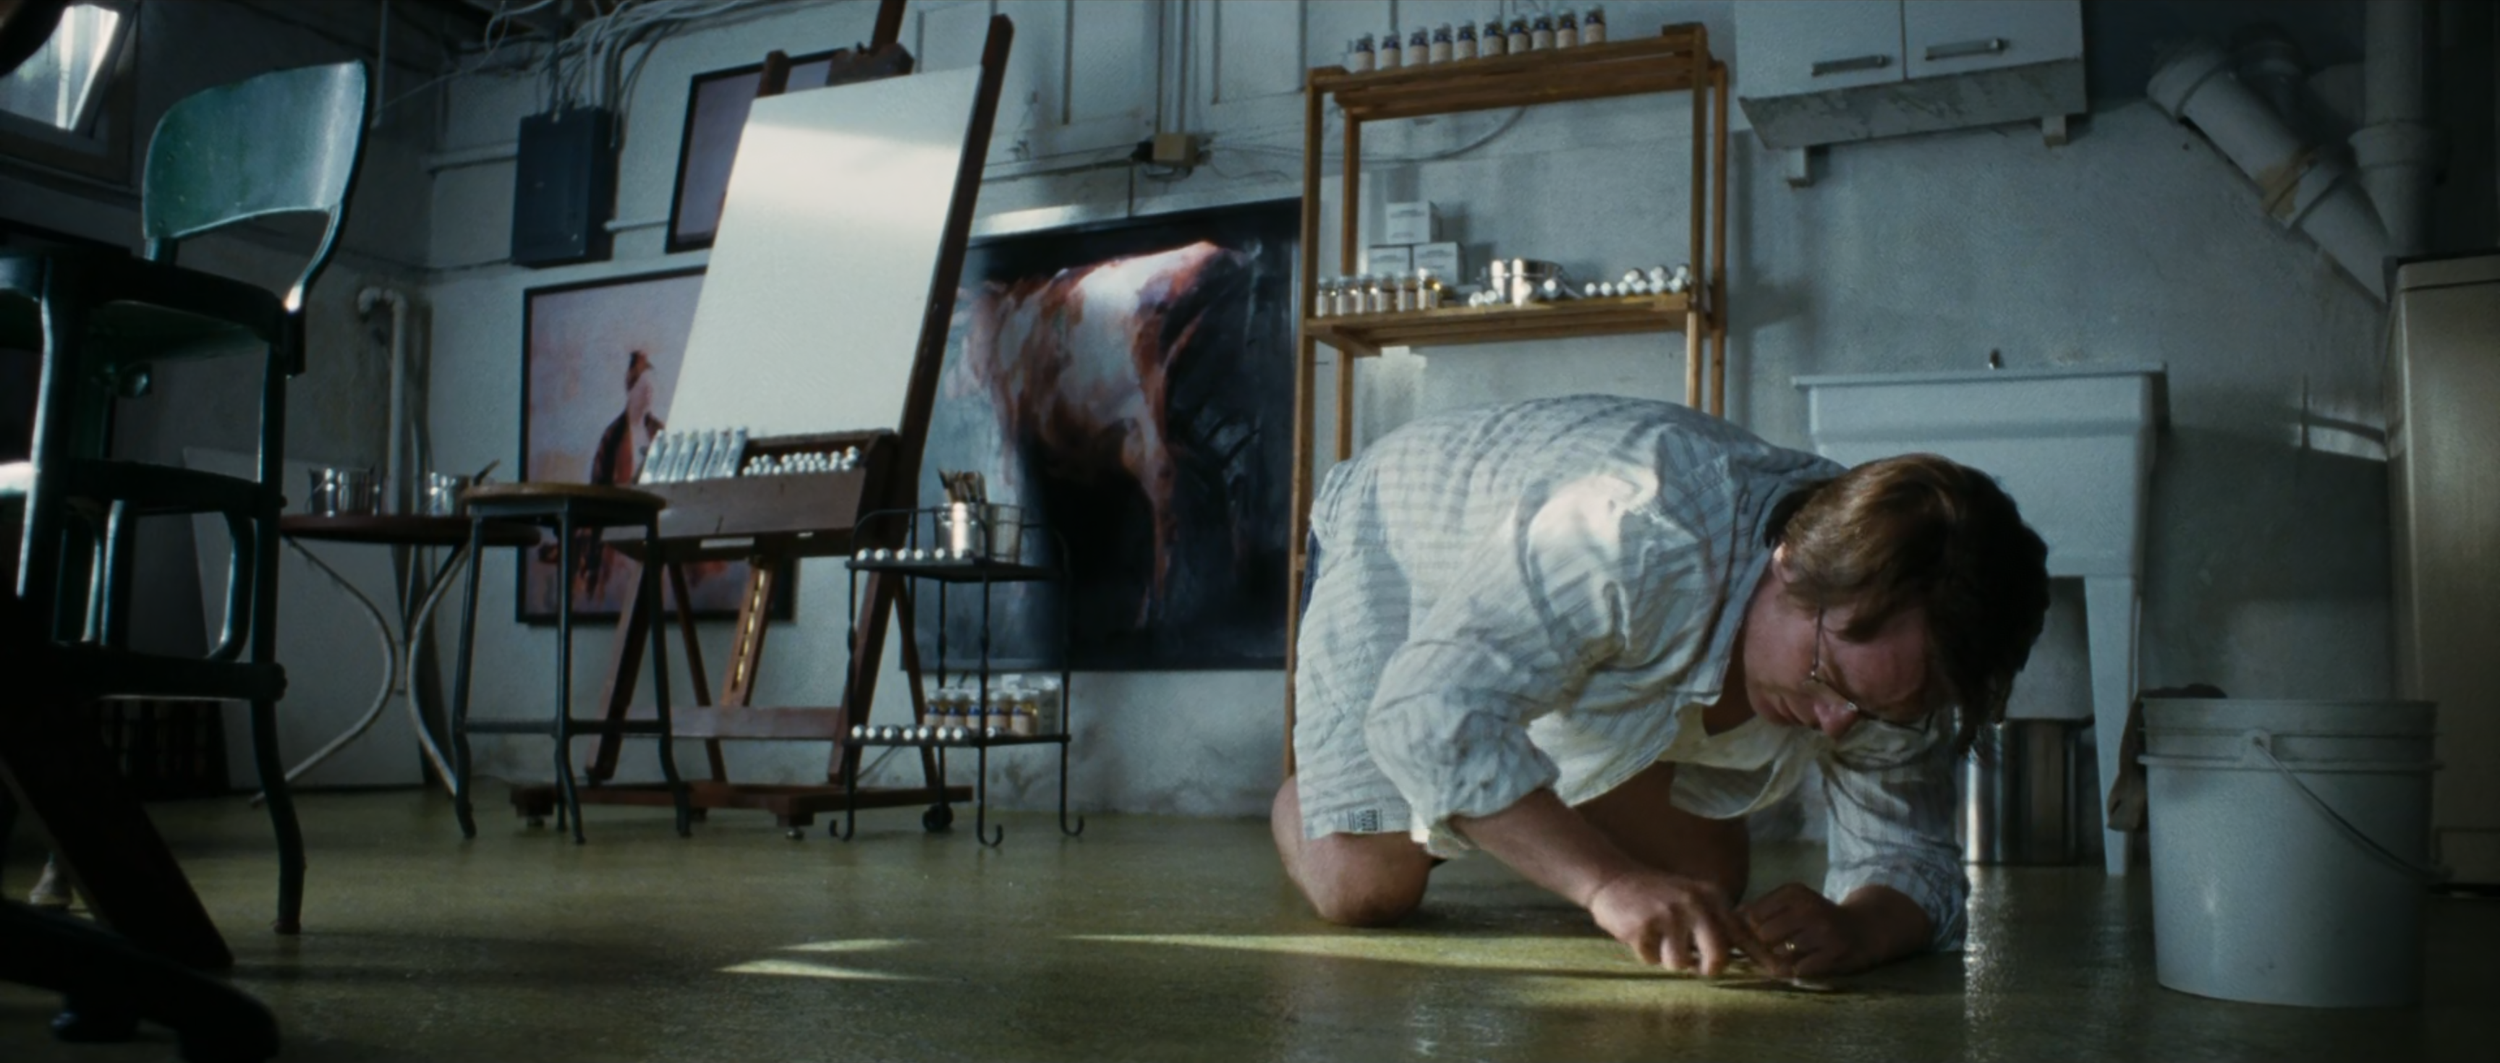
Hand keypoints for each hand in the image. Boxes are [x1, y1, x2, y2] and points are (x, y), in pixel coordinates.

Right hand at [1585, 868, 1763, 975]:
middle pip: (1717, 955)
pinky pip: (1650, 959)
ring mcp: (1668, 914)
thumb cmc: (1656, 896)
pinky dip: (1644, 953)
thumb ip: (1716, 924)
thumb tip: (1742, 955)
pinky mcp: (1643, 925)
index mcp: (1710, 898)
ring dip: (1667, 959)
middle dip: (1708, 969)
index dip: (1763, 956)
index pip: (1742, 933)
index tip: (1783, 973)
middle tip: (1699, 967)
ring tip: (1658, 940)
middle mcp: (1694, 904)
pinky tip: (1639, 934)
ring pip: (1679, 963)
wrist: (1612, 878)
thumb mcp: (1692, 900)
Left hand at [1735, 883, 1864, 977]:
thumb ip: (1762, 911)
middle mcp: (1807, 907)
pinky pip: (1799, 969)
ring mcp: (1822, 930)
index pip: (1752, 914)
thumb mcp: (1793, 904)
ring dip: (1779, 961)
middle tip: (1768, 953)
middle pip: (1763, 935)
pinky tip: (1804, 964)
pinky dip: (1796, 970)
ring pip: (1780, 953)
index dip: (1747, 931)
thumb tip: (1729, 922)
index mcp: (1793, 892)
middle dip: (1761, 948)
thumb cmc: (1819, 919)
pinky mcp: (1835, 952)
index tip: (1750, 939)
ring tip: (1788, 957)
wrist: (1865, 928)